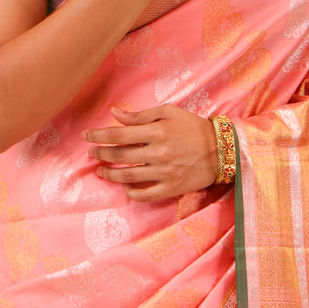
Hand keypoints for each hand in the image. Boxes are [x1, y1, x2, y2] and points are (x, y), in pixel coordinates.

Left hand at [85, 104, 217, 201]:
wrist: (221, 150)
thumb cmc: (193, 128)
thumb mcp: (169, 113)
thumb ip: (141, 115)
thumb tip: (115, 113)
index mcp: (156, 132)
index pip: (118, 135)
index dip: (98, 136)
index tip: (87, 137)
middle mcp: (157, 153)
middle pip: (119, 156)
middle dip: (100, 154)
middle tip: (93, 153)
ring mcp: (164, 173)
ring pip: (127, 176)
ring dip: (109, 174)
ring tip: (101, 170)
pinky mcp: (171, 188)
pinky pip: (144, 194)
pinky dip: (130, 192)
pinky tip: (124, 186)